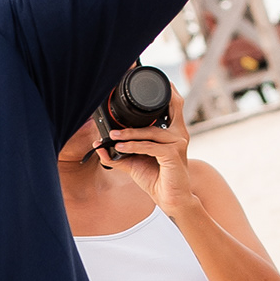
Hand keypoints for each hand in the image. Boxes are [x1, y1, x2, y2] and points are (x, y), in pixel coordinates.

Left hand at [103, 87, 200, 214]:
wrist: (171, 199)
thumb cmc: (157, 179)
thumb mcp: (135, 163)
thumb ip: (120, 153)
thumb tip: (99, 147)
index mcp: (174, 131)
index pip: (174, 105)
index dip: (167, 92)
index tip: (151, 81)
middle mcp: (180, 134)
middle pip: (165, 110)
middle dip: (144, 106)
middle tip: (126, 105)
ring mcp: (178, 143)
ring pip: (150, 131)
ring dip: (129, 134)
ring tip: (113, 136)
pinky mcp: (173, 155)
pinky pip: (149, 146)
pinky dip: (133, 146)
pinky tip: (121, 148)